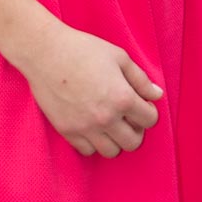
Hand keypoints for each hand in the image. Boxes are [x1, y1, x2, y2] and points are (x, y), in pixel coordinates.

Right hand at [16, 21, 162, 158]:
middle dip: (135, 130)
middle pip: (133, 142)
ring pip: (111, 152)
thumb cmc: (83, 49)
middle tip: (127, 117)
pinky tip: (91, 126)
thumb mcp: (119, 57)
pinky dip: (93, 142)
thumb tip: (156, 95)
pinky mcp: (67, 130)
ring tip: (109, 124)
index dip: (148, 111)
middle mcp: (106, 118)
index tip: (139, 104)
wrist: (44, 52)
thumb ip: (141, 79)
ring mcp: (85, 127)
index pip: (150, 120)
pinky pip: (87, 151)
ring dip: (114, 140)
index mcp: (123, 98)